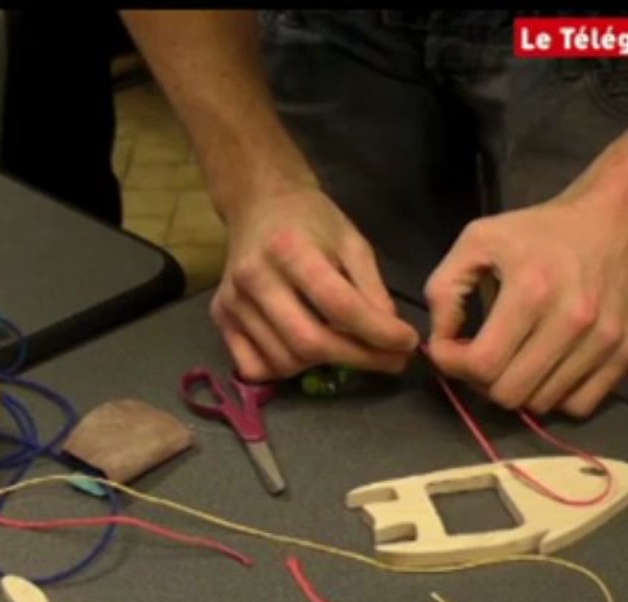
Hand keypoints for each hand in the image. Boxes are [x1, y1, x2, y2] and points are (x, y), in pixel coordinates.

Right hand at [210, 187, 420, 381]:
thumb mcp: (352, 242)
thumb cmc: (311, 221)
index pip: (338, 304)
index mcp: (289, 248)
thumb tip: (390, 338)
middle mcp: (254, 278)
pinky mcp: (220, 319)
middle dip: (358, 359)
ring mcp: (232, 302)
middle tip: (390, 362)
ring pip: (286, 360)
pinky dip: (286, 370)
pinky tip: (305, 353)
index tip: (406, 343)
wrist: (259, 206)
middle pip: (309, 342)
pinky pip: (255, 367)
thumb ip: (372, 289)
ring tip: (348, 349)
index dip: (378, 332)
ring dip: (326, 365)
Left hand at [423, 195, 627, 417]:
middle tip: (479, 354)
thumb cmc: (539, 231)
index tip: (447, 349)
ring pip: (542, 403)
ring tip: (513, 357)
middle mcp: (573, 320)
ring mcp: (605, 339)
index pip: (482, 364)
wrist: (618, 219)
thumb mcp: (477, 240)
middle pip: (510, 393)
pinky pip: (580, 404)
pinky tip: (545, 366)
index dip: (453, 364)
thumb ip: (444, 290)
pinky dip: (556, 395)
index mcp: (531, 291)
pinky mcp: (627, 351)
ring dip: (518, 387)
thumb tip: (441, 342)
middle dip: (482, 380)